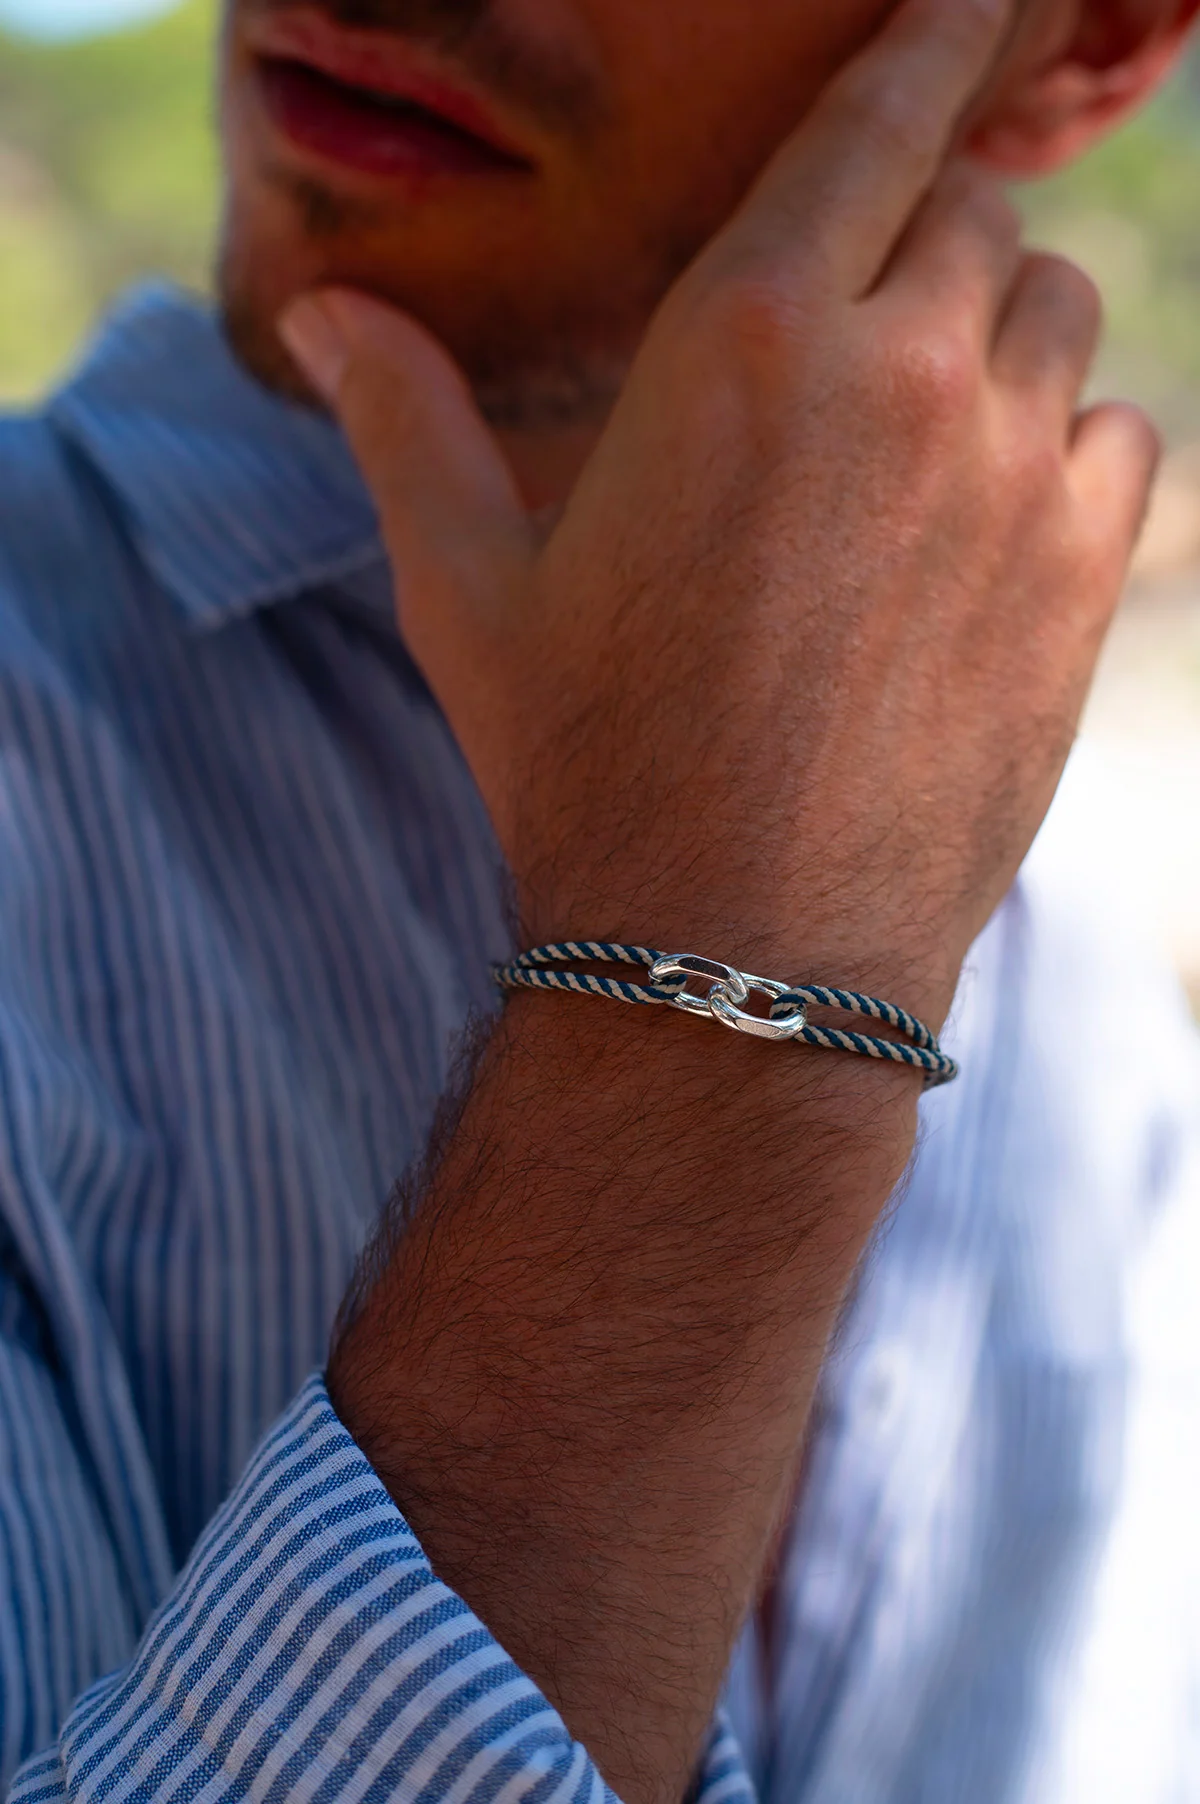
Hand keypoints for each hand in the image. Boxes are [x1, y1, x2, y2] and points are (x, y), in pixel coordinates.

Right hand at [281, 0, 1155, 1024]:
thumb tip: (326, 318)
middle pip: (978, 210)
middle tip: (865, 347)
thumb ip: (411, 425)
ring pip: (1062, 312)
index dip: (938, 35)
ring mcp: (1014, 473)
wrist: (733, 950)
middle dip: (928, 247)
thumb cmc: (588, 763)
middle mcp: (905, 373)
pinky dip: (1067, 453)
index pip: (881, 115)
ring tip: (916, 453)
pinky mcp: (1081, 577)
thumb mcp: (473, 593)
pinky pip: (1120, 436)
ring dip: (1000, 346)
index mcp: (749, 339)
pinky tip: (983, 535)